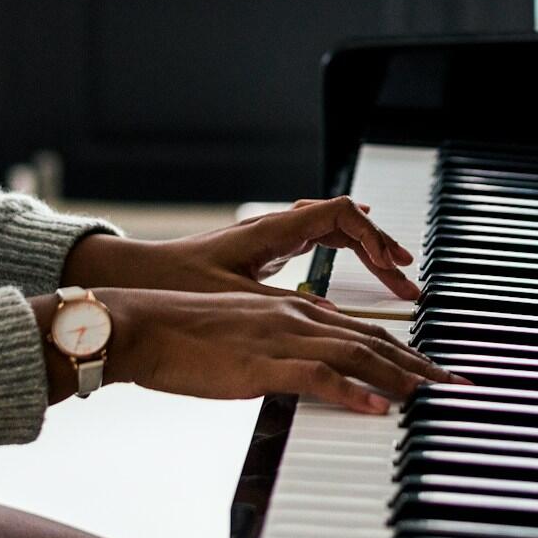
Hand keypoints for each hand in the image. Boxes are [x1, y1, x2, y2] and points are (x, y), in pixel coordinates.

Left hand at [65, 196, 419, 303]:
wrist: (131, 282)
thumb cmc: (173, 287)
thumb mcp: (233, 302)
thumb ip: (282, 309)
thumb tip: (332, 321)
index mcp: (271, 231)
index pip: (339, 216)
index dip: (373, 240)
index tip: (395, 269)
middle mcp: (273, 226)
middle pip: (342, 219)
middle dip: (378, 245)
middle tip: (405, 276)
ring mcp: (267, 236)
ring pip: (329, 227)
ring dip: (362, 246)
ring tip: (391, 269)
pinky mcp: (260, 251)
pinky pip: (314, 238)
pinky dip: (340, 248)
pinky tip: (351, 262)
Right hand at [99, 288, 454, 412]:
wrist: (142, 325)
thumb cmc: (185, 337)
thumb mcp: (244, 339)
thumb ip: (280, 349)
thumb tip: (307, 371)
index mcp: (294, 311)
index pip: (364, 330)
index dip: (406, 350)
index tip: (437, 371)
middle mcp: (297, 317)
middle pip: (374, 339)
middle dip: (421, 364)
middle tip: (458, 386)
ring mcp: (282, 337)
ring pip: (357, 353)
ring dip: (402, 375)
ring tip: (436, 395)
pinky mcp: (262, 363)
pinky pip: (318, 376)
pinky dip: (354, 391)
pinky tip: (379, 406)